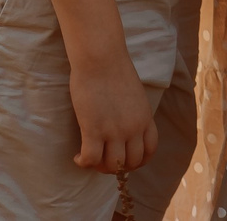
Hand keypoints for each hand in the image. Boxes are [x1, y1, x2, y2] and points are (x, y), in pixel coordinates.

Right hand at [70, 56, 156, 173]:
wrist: (102, 58)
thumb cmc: (114, 70)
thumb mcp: (135, 95)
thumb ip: (134, 113)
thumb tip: (125, 125)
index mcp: (145, 118)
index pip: (149, 151)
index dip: (137, 161)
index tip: (124, 160)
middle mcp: (133, 128)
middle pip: (130, 163)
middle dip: (117, 167)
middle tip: (103, 160)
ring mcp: (114, 130)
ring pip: (111, 165)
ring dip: (99, 167)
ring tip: (89, 159)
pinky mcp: (93, 129)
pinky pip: (90, 159)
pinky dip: (83, 163)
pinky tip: (77, 157)